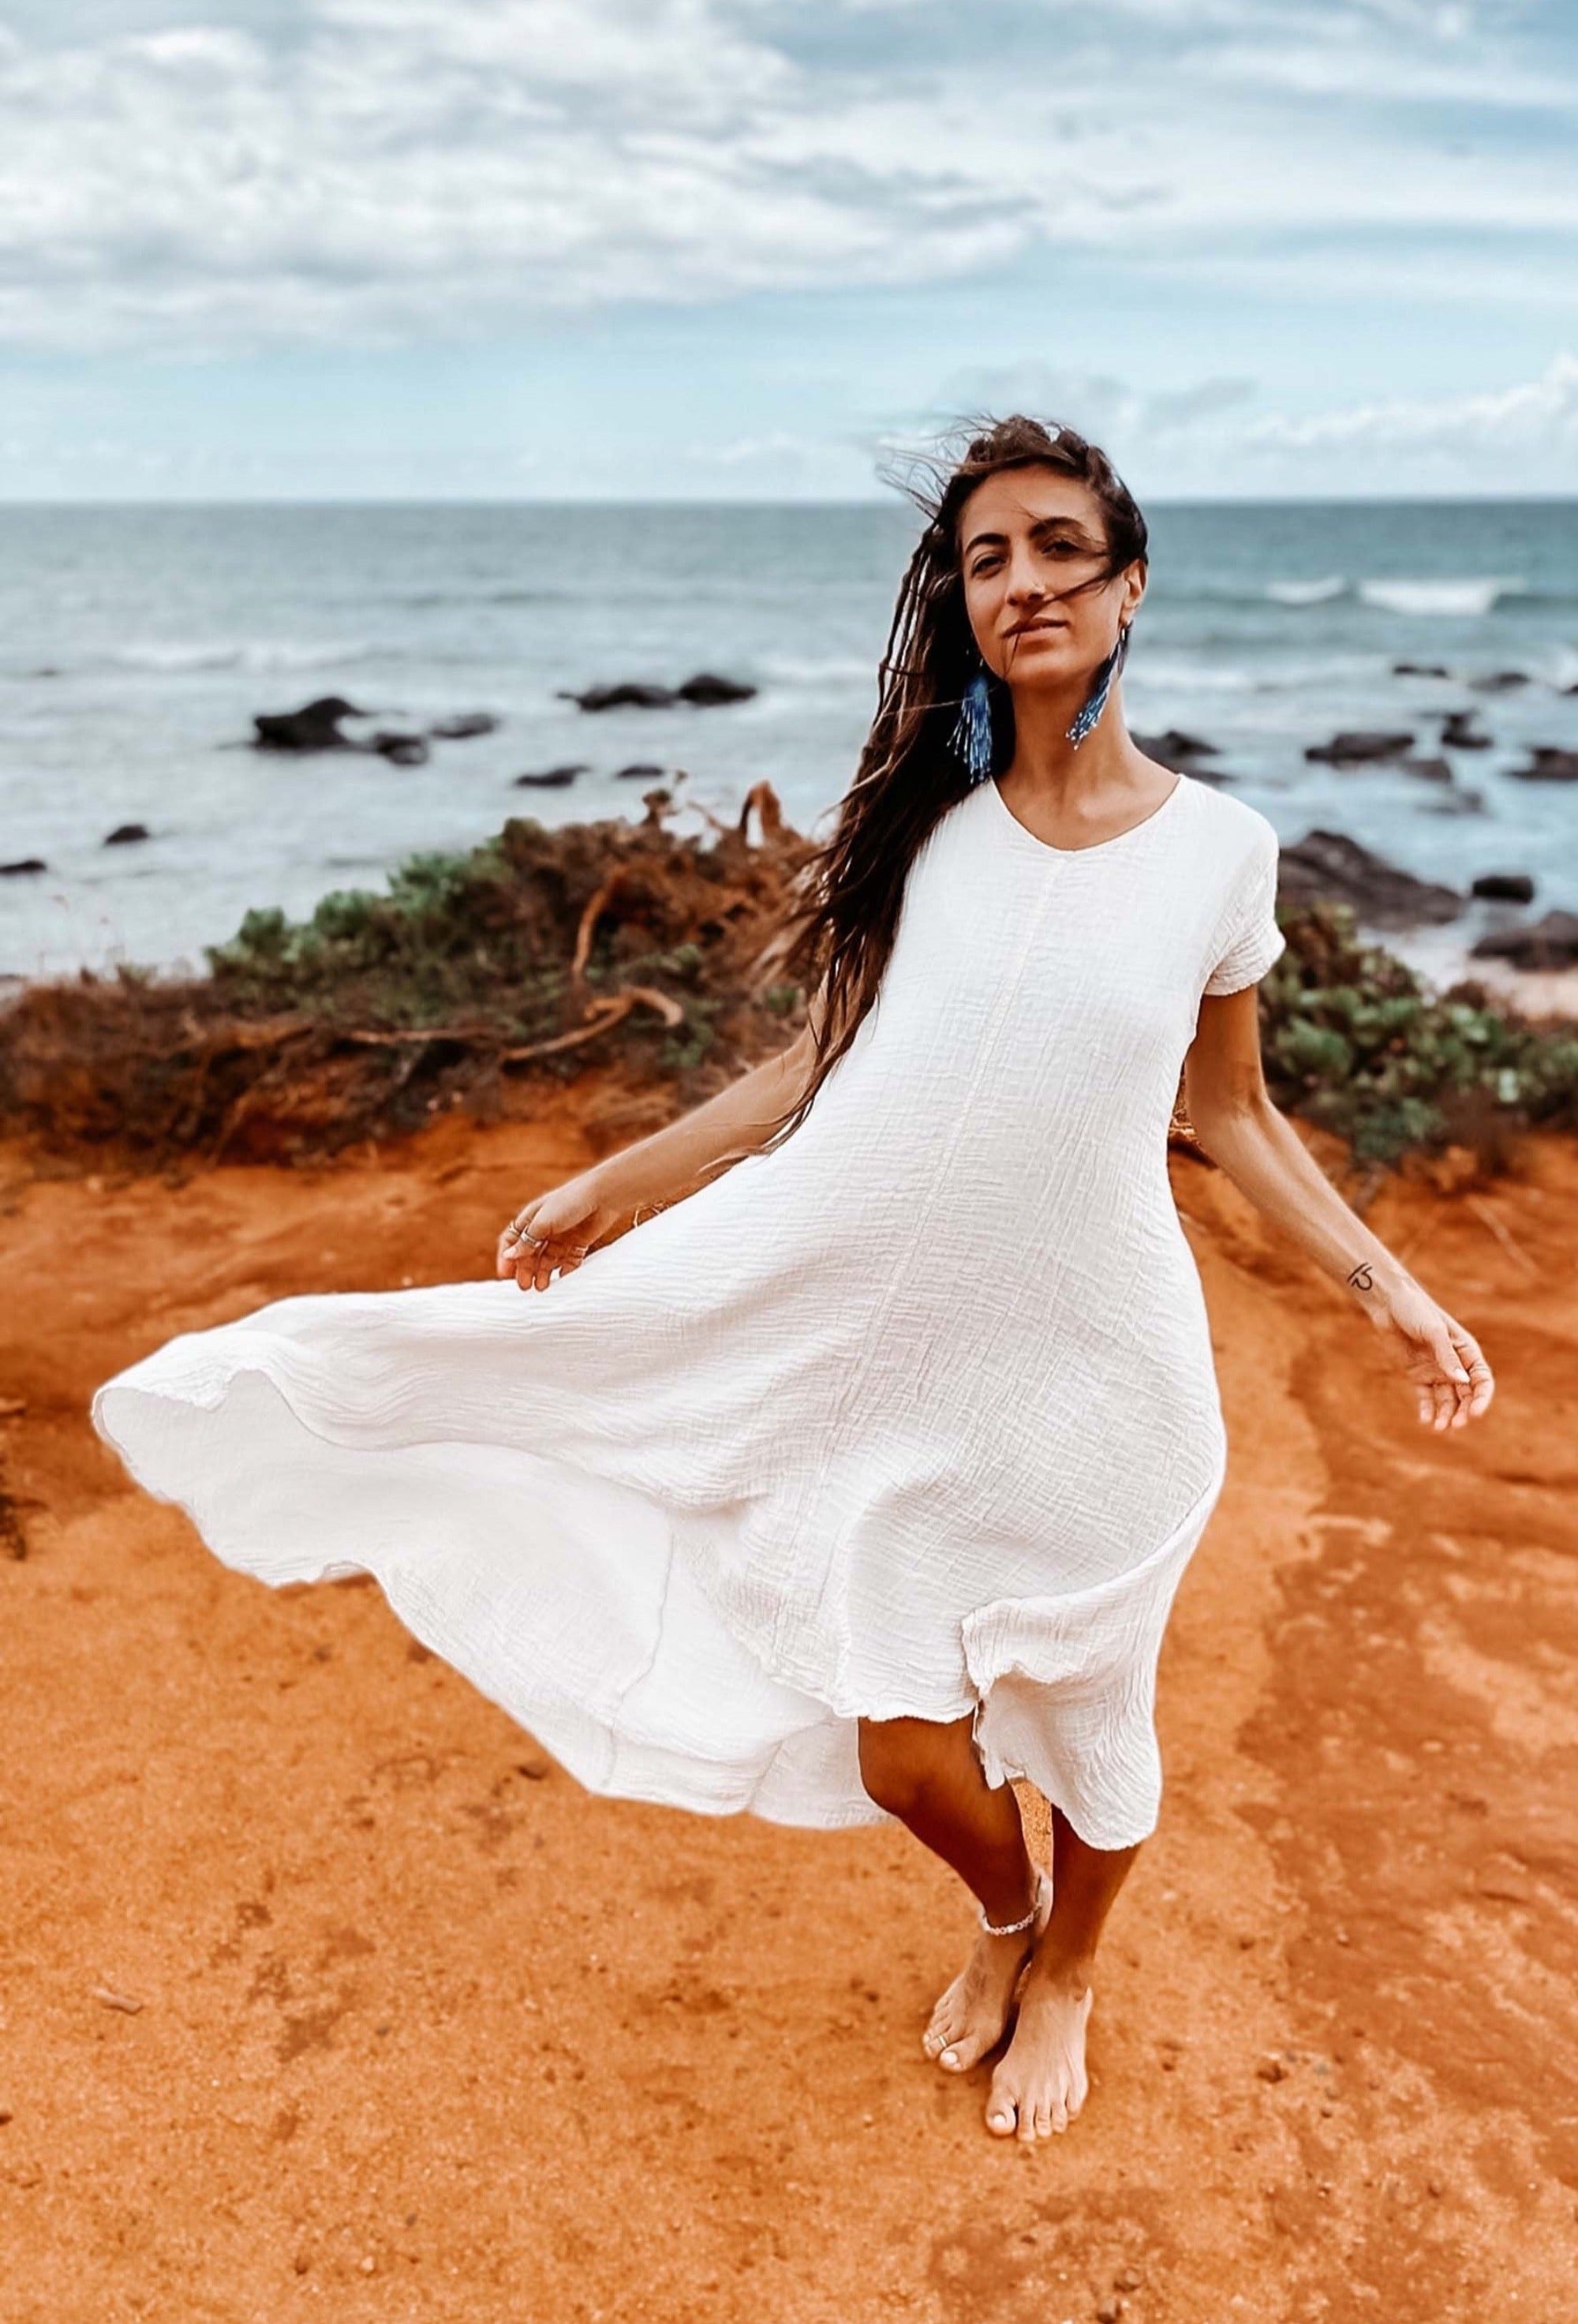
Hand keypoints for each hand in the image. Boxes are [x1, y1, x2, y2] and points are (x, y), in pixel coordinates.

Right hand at [495, 1169, 646, 1292]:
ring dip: (542, 1273)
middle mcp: (544, 1228)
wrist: (603, 1195)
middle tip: (525, 1286)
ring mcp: (561, 1237)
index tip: (505, 1274)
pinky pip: (568, 1261)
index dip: (507, 1257)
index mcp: (531, 1219)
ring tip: (541, 1287)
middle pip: (529, 1254)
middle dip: (525, 1270)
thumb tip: (509, 1255)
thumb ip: (526, 1241)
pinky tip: (562, 1277)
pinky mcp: (578, 1243)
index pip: (512, 1240)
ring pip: (547, 1260)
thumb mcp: (543, 1222)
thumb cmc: (569, 1202)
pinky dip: (564, 1271)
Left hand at [1359, 1274, 1494, 1431]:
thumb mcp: (1433, 1330)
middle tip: (1455, 1425)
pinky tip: (1426, 1421)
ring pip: (1446, 1400)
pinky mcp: (1417, 1375)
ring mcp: (1435, 1371)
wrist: (1388, 1303)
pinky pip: (1425, 1397)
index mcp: (1466, 1351)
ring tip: (1440, 1428)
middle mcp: (1454, 1364)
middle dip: (1463, 1411)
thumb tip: (1462, 1381)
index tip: (1475, 1412)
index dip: (1482, 1397)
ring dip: (1445, 1414)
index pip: (1481, 1380)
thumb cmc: (1415, 1309)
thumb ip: (1446, 1355)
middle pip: (1465, 1395)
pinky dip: (1427, 1410)